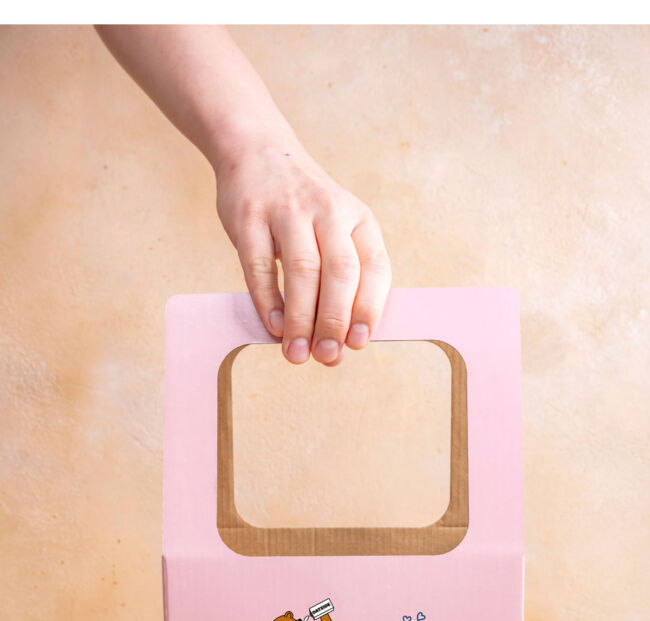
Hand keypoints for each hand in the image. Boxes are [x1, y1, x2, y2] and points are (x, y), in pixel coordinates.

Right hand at [215, 138, 390, 366]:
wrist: (257, 151)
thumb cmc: (302, 208)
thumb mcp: (335, 228)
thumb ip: (342, 277)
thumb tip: (342, 341)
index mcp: (358, 218)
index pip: (374, 267)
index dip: (369, 308)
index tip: (358, 343)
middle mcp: (329, 210)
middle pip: (340, 272)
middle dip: (335, 321)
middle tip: (326, 357)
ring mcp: (288, 210)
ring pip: (303, 271)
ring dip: (301, 319)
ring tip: (297, 353)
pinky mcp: (250, 216)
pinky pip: (260, 265)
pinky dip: (268, 301)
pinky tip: (274, 326)